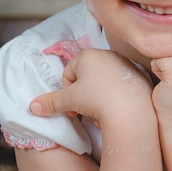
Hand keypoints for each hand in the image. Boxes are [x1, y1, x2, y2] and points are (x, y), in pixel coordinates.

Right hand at [30, 48, 152, 125]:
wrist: (131, 110)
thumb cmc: (97, 100)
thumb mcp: (69, 101)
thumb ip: (51, 102)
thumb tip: (32, 107)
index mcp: (88, 55)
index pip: (69, 73)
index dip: (66, 93)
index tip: (71, 108)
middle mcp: (108, 54)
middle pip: (87, 78)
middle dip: (83, 98)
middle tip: (84, 113)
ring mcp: (125, 64)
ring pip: (103, 84)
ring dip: (98, 100)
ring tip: (100, 115)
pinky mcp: (139, 75)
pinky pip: (120, 86)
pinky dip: (115, 98)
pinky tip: (116, 111)